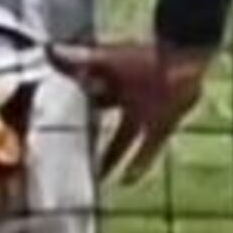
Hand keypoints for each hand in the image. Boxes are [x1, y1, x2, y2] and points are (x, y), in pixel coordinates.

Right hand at [57, 35, 210, 183]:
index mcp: (110, 78)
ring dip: (112, 156)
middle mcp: (124, 96)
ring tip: (98, 178)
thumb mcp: (108, 60)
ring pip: (123, 138)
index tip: (50, 123)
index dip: (70, 106)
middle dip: (88, 135)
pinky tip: (127, 182)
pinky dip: (139, 164)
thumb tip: (48, 50)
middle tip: (69, 158)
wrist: (183, 60)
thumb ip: (78, 59)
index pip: (85, 94)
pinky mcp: (161, 125)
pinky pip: (148, 148)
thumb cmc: (144, 58)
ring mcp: (144, 111)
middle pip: (101, 118)